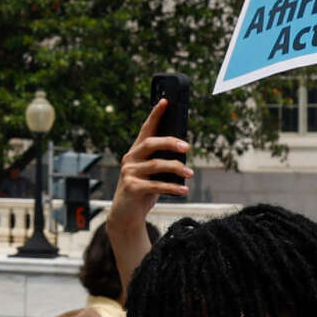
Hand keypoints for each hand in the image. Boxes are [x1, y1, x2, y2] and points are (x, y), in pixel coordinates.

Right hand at [112, 99, 191, 235]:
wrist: (125, 215)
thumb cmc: (143, 191)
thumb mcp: (152, 174)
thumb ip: (161, 162)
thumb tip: (183, 153)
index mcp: (136, 152)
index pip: (146, 129)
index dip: (155, 114)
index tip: (165, 101)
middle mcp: (130, 159)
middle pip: (151, 143)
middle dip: (170, 142)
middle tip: (188, 147)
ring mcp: (129, 173)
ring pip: (156, 165)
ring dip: (176, 168)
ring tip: (190, 173)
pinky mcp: (131, 187)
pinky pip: (155, 185)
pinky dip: (172, 187)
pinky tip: (184, 190)